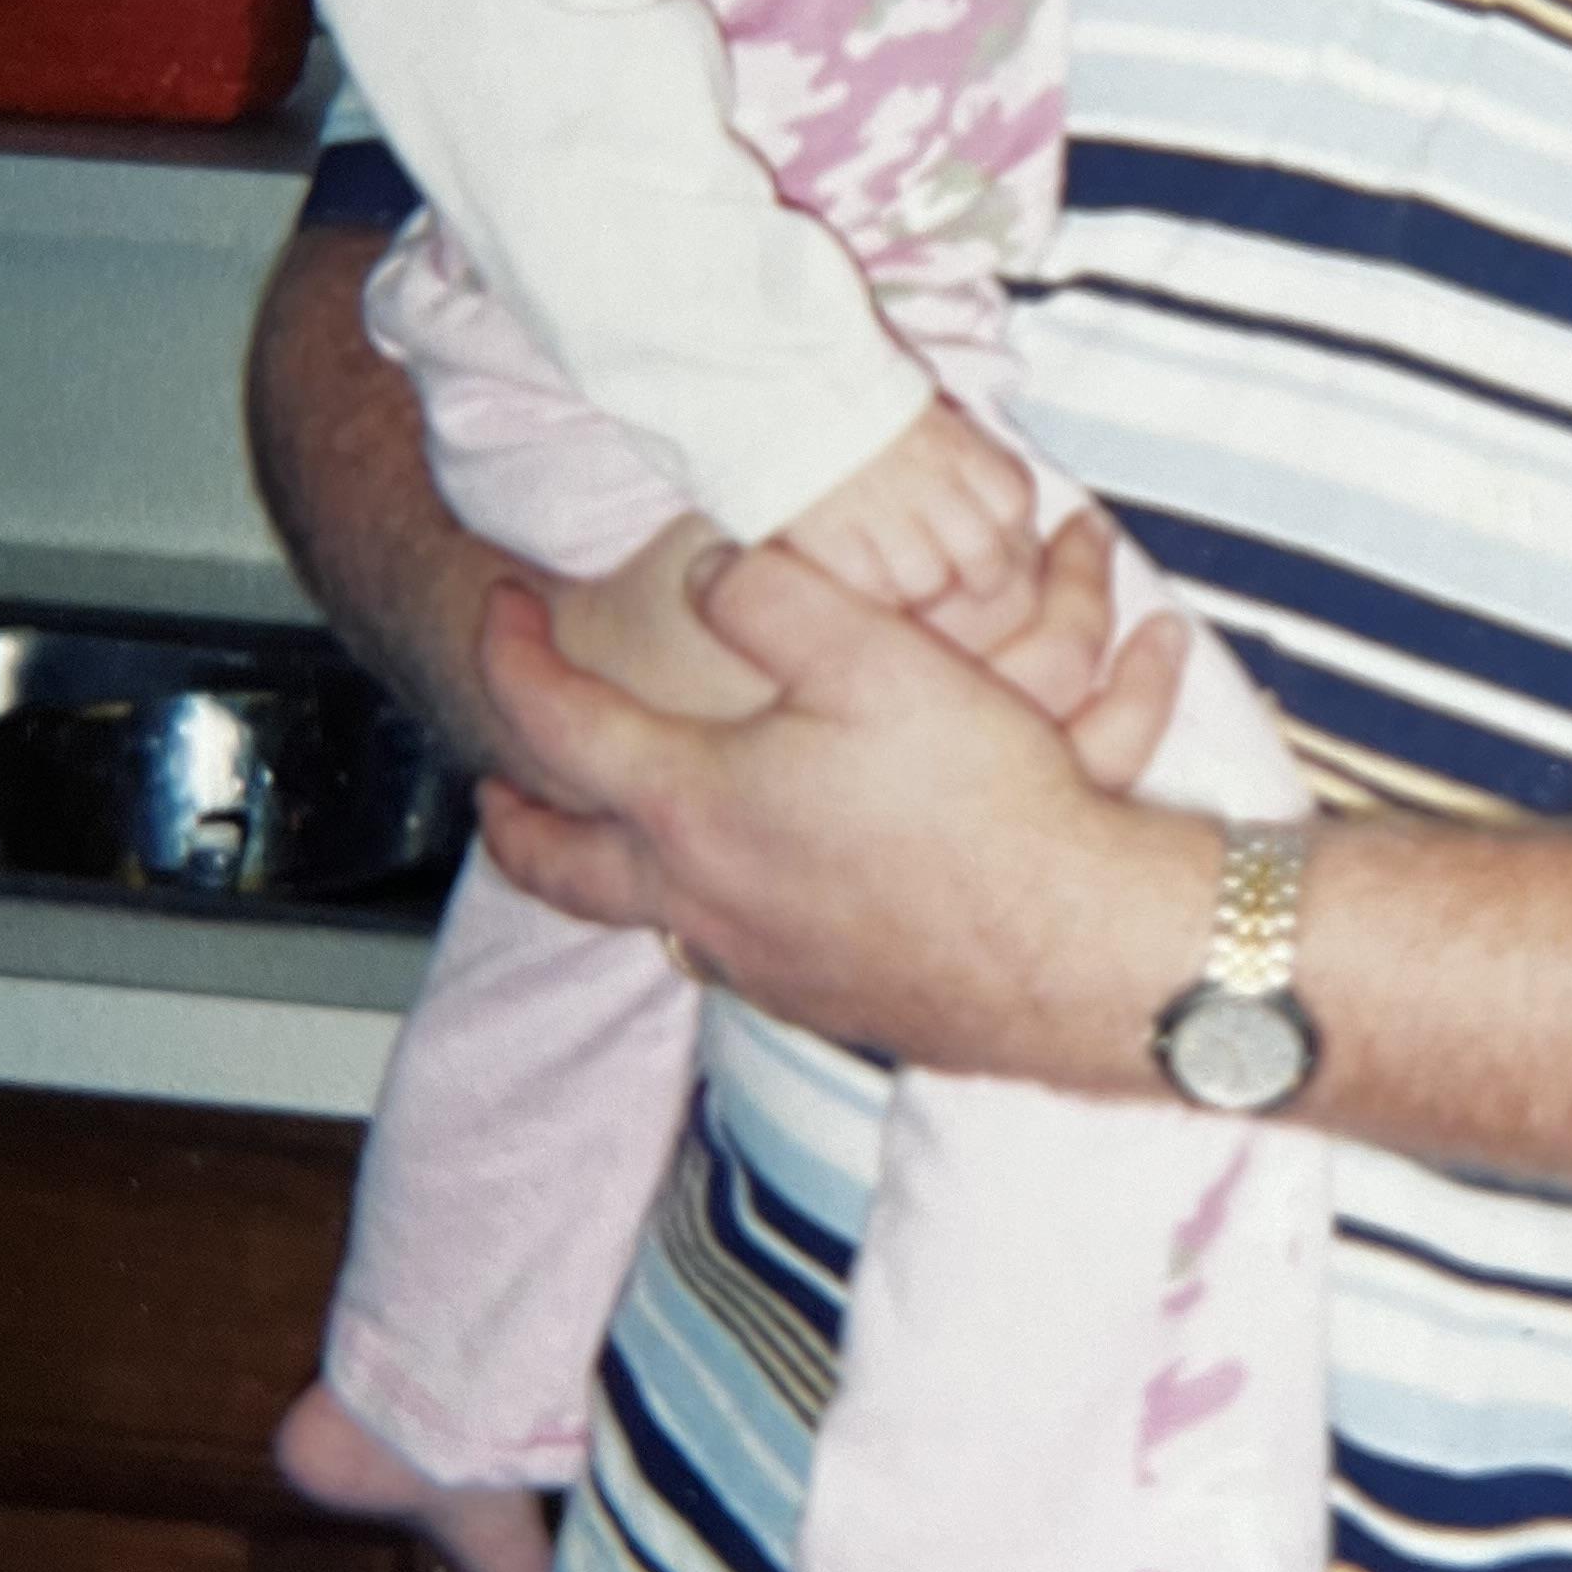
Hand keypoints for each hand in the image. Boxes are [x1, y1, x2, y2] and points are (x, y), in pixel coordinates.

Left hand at [474, 514, 1199, 1075]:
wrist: (1076, 951)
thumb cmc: (982, 805)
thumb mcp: (878, 659)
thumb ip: (774, 597)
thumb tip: (709, 573)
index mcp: (693, 808)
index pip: (555, 726)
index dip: (511, 657)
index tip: (502, 611)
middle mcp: (701, 899)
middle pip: (553, 867)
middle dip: (512, 817)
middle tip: (495, 783)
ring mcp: (755, 962)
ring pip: (639, 918)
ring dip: (610, 867)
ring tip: (622, 826)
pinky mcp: (818, 998)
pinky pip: (725, 950)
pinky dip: (706, 906)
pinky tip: (758, 877)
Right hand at [781, 397, 1039, 611]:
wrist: (791, 386)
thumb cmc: (866, 404)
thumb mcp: (931, 416)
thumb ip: (967, 463)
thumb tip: (996, 516)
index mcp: (959, 448)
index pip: (1012, 506)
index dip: (1010, 535)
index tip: (991, 542)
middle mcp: (930, 481)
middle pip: (982, 557)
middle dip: (978, 578)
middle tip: (956, 578)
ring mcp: (882, 510)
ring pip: (928, 581)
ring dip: (921, 587)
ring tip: (903, 574)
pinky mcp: (833, 534)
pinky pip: (872, 585)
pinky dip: (875, 588)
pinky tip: (865, 570)